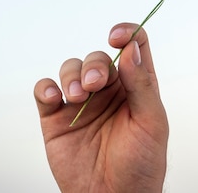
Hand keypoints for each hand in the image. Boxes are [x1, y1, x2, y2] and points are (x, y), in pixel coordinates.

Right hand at [34, 23, 168, 192]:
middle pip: (98, 57)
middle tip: (94, 86)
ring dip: (72, 75)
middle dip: (94, 65)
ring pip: (72, 69)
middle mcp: (109, 90)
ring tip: (78, 97)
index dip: (126, 33)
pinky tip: (54, 97)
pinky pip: (45, 91)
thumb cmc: (142, 163)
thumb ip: (142, 84)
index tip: (117, 36)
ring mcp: (82, 103)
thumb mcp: (152, 121)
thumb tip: (131, 48)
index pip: (133, 46)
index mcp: (137, 86)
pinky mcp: (57, 119)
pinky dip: (46, 87)